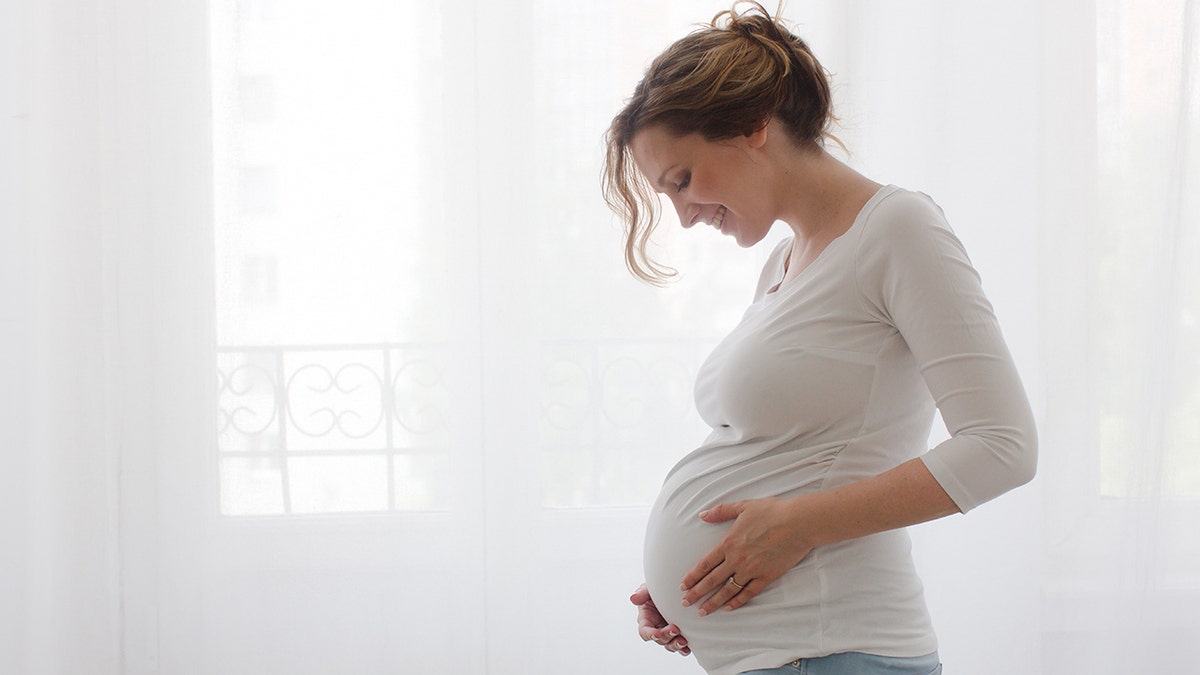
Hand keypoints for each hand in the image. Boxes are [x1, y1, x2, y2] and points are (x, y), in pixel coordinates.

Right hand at [630, 584, 690, 655]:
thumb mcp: (650, 589)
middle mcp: (656, 628)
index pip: (644, 631)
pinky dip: (683, 649)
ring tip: (683, 641)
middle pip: (659, 639)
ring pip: (669, 644)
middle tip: (675, 629)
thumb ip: (642, 593)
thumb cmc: (659, 589)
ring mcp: (668, 632)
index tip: (657, 633)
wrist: (675, 589)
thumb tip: (633, 598)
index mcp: (646, 619)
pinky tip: (688, 648)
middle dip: (666, 636)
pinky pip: (680, 646)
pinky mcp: (679, 634)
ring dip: (675, 644)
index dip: (650, 634)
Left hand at [679, 497, 815, 615]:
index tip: (683, 586)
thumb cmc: (772, 511)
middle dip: (697, 593)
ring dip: (713, 602)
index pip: (705, 564)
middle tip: (685, 603)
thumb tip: (702, 515)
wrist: (798, 523)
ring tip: (703, 611)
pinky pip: (749, 592)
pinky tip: (729, 607)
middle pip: (712, 580)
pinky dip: (738, 601)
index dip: (692, 576)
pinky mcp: (767, 576)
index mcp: (729, 543)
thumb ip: (720, 511)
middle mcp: (737, 559)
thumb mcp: (742, 506)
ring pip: (728, 590)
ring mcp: (752, 570)